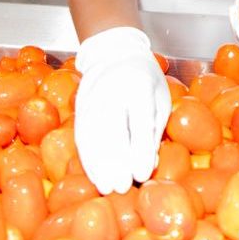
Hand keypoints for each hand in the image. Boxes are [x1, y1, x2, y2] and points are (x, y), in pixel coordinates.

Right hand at [73, 27, 172, 194]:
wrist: (115, 51)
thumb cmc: (146, 79)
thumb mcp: (160, 99)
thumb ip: (153, 131)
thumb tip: (147, 167)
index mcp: (138, 84)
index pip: (138, 120)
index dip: (139, 149)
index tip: (141, 175)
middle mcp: (111, 88)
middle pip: (111, 129)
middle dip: (115, 162)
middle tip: (121, 188)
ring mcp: (92, 96)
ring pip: (92, 134)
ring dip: (98, 164)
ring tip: (107, 187)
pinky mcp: (79, 105)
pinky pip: (81, 134)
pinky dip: (87, 157)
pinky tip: (94, 174)